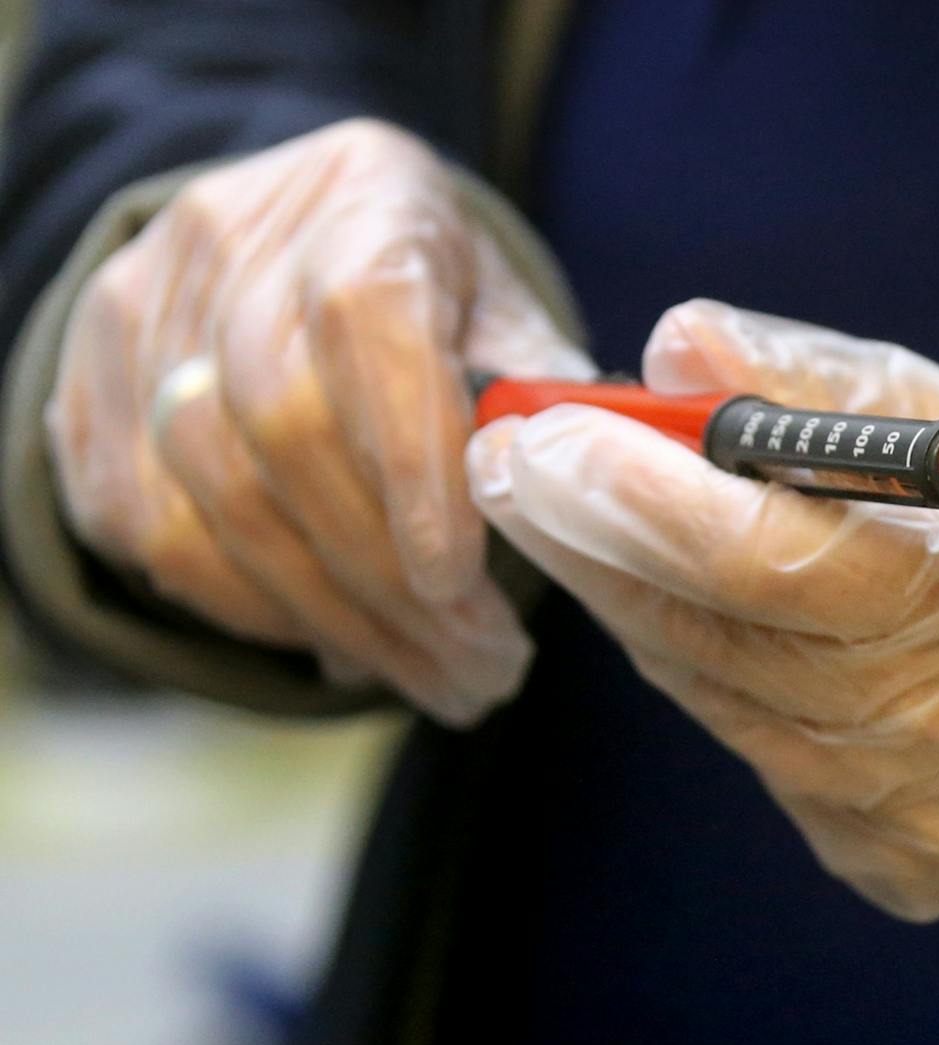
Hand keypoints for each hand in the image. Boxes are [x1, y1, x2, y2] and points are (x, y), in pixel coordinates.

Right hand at [49, 119, 592, 723]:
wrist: (304, 252)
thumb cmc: (438, 297)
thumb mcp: (511, 319)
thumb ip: (547, 397)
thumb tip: (576, 502)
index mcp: (365, 196)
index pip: (368, 324)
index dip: (412, 467)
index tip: (462, 585)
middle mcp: (232, 238)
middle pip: (285, 430)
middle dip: (390, 580)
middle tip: (481, 671)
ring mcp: (141, 311)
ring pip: (214, 496)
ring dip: (334, 617)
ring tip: (433, 681)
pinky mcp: (88, 390)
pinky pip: (153, 531)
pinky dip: (255, 611)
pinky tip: (341, 646)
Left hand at [468, 299, 938, 918]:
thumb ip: (834, 385)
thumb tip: (676, 340)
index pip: (779, 557)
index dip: (640, 500)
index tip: (540, 437)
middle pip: (722, 639)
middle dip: (595, 544)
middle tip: (514, 466)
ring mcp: (930, 826)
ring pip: (722, 702)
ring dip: (637, 607)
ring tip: (583, 522)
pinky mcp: (903, 874)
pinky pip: (764, 761)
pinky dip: (716, 680)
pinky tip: (698, 619)